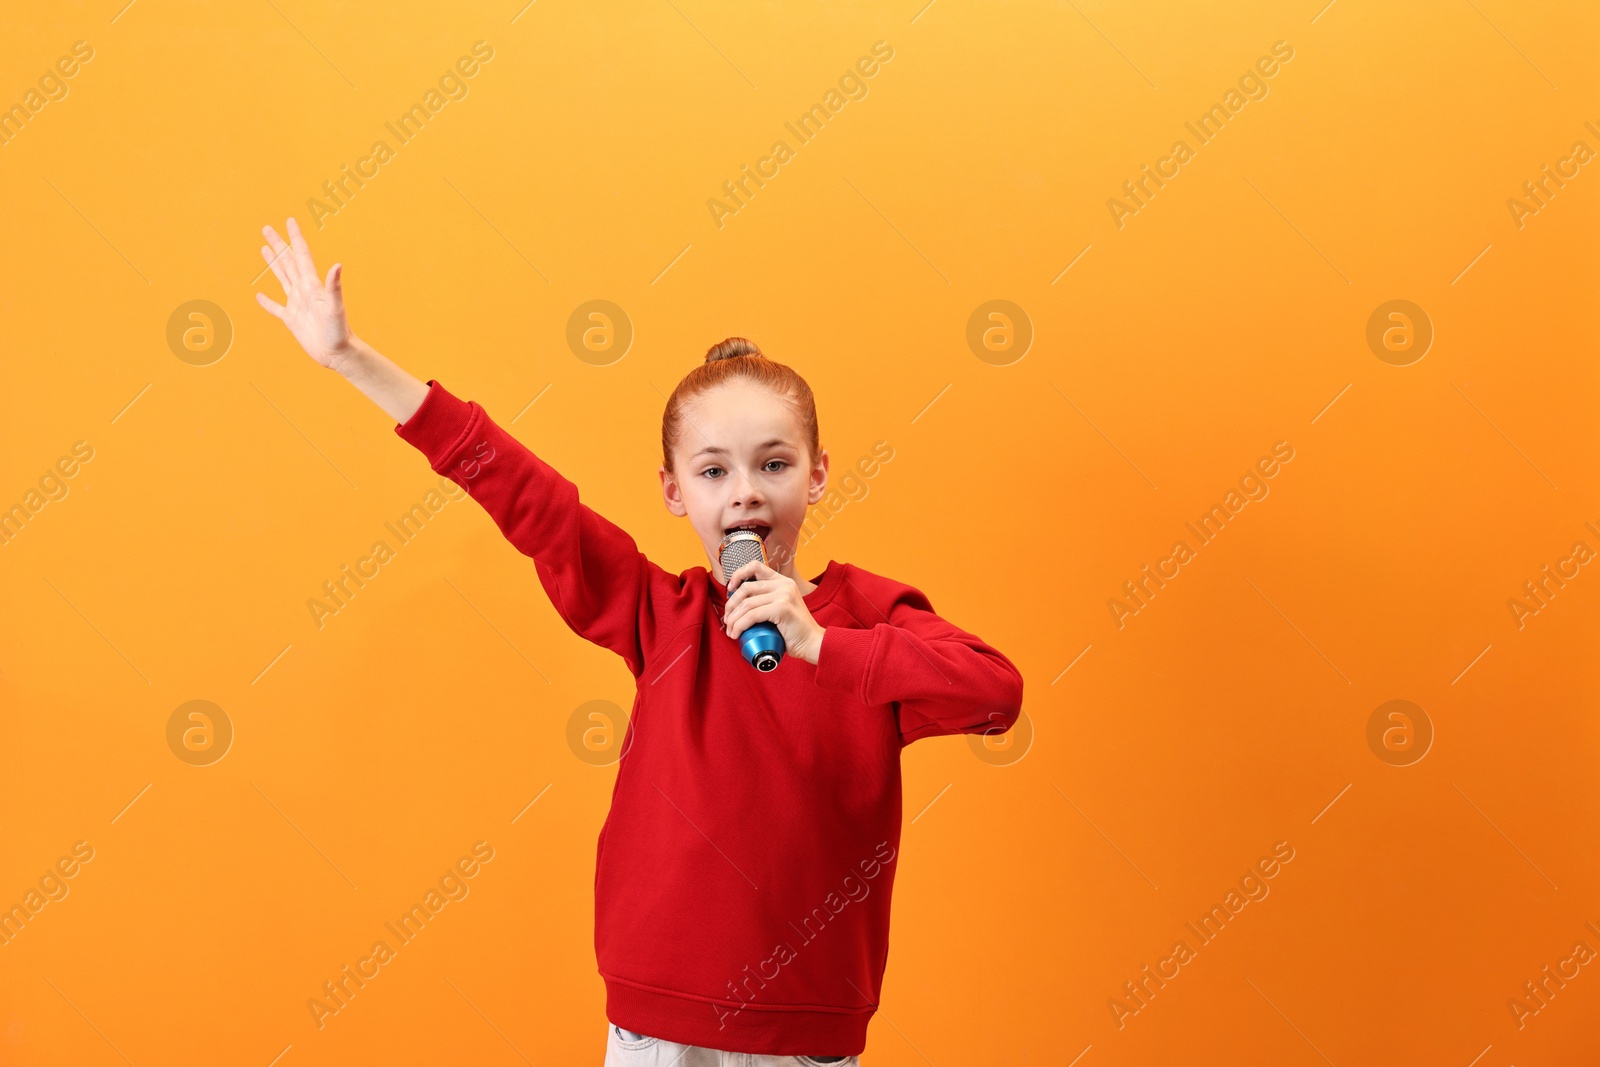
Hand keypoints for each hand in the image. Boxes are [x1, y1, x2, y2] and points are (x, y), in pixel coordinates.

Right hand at [255, 217, 355, 370]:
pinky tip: (259, 296)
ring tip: (265, 249)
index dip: (295, 238)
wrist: (338, 353)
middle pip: (287, 262)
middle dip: (278, 244)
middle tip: (267, 228)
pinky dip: (266, 302)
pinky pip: (276, 308)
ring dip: (273, 263)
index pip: (301, 255)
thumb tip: (338, 264)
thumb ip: (333, 286)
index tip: (289, 220)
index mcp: (311, 285)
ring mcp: (297, 304)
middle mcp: (303, 291)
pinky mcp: (292, 319)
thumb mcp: (335, 307)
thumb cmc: (339, 331)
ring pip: (282, 278)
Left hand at [722, 561, 825, 664]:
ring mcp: (784, 595)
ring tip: (731, 631)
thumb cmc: (794, 631)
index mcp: (783, 581)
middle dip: (731, 605)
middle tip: (727, 620)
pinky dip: (740, 625)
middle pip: (746, 588)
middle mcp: (784, 584)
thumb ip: (767, 601)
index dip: (738, 575)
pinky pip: (752, 615)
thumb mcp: (781, 608)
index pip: (755, 566)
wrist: (812, 643)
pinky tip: (737, 634)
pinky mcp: (782, 608)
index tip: (729, 589)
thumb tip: (738, 604)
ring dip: (733, 620)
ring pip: (746, 604)